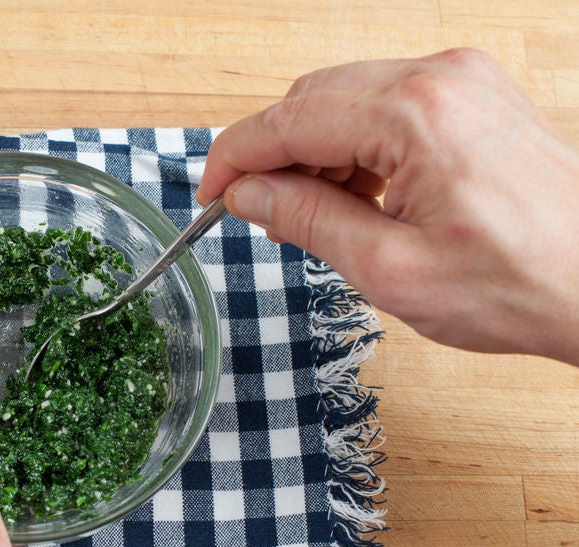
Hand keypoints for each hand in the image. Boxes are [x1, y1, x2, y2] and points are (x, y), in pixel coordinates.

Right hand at [198, 48, 578, 365]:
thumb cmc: (520, 283)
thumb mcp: (390, 269)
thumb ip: (308, 221)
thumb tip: (249, 195)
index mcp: (414, 115)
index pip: (288, 121)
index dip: (235, 159)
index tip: (210, 195)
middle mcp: (439, 79)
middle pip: (312, 99)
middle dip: (274, 157)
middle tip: (260, 218)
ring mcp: (462, 82)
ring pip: (346, 101)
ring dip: (314, 155)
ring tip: (312, 219)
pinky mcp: (474, 98)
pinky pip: (387, 107)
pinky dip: (355, 149)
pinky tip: (357, 198)